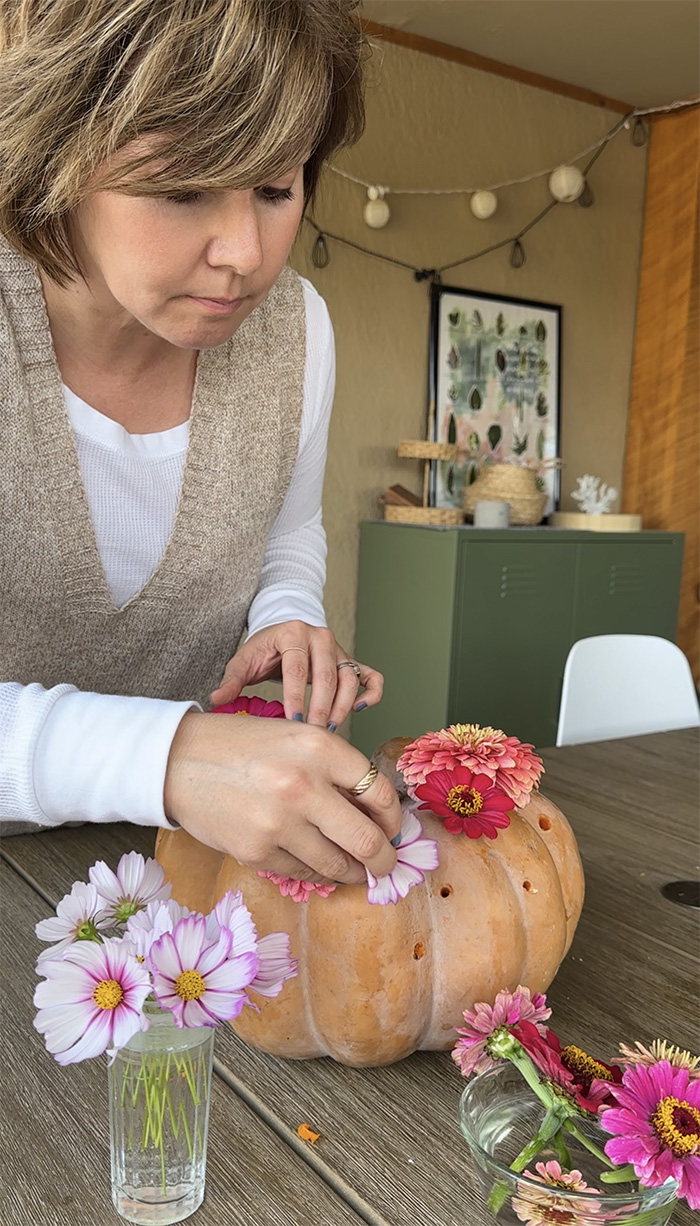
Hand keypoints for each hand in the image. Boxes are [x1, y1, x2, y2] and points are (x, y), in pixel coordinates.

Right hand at [163, 712, 400, 883]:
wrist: (179, 761)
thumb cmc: (243, 746)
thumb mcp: (297, 738)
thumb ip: (335, 770)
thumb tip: (375, 813)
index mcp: (319, 747)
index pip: (378, 793)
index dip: (393, 819)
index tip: (392, 829)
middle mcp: (302, 784)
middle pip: (367, 839)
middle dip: (384, 859)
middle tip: (386, 864)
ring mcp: (278, 823)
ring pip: (337, 864)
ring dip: (354, 873)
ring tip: (357, 871)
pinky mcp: (256, 852)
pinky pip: (302, 871)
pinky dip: (317, 872)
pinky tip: (319, 865)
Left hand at [210, 621, 382, 729]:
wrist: (284, 630)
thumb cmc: (264, 648)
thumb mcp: (244, 659)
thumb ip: (232, 679)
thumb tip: (216, 699)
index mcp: (293, 634)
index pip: (298, 669)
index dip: (297, 698)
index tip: (293, 723)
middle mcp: (321, 637)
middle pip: (328, 676)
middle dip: (321, 709)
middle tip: (313, 735)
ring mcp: (339, 649)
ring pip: (350, 679)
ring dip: (343, 707)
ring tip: (329, 731)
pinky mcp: (351, 660)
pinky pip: (371, 676)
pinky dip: (371, 693)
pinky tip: (357, 710)